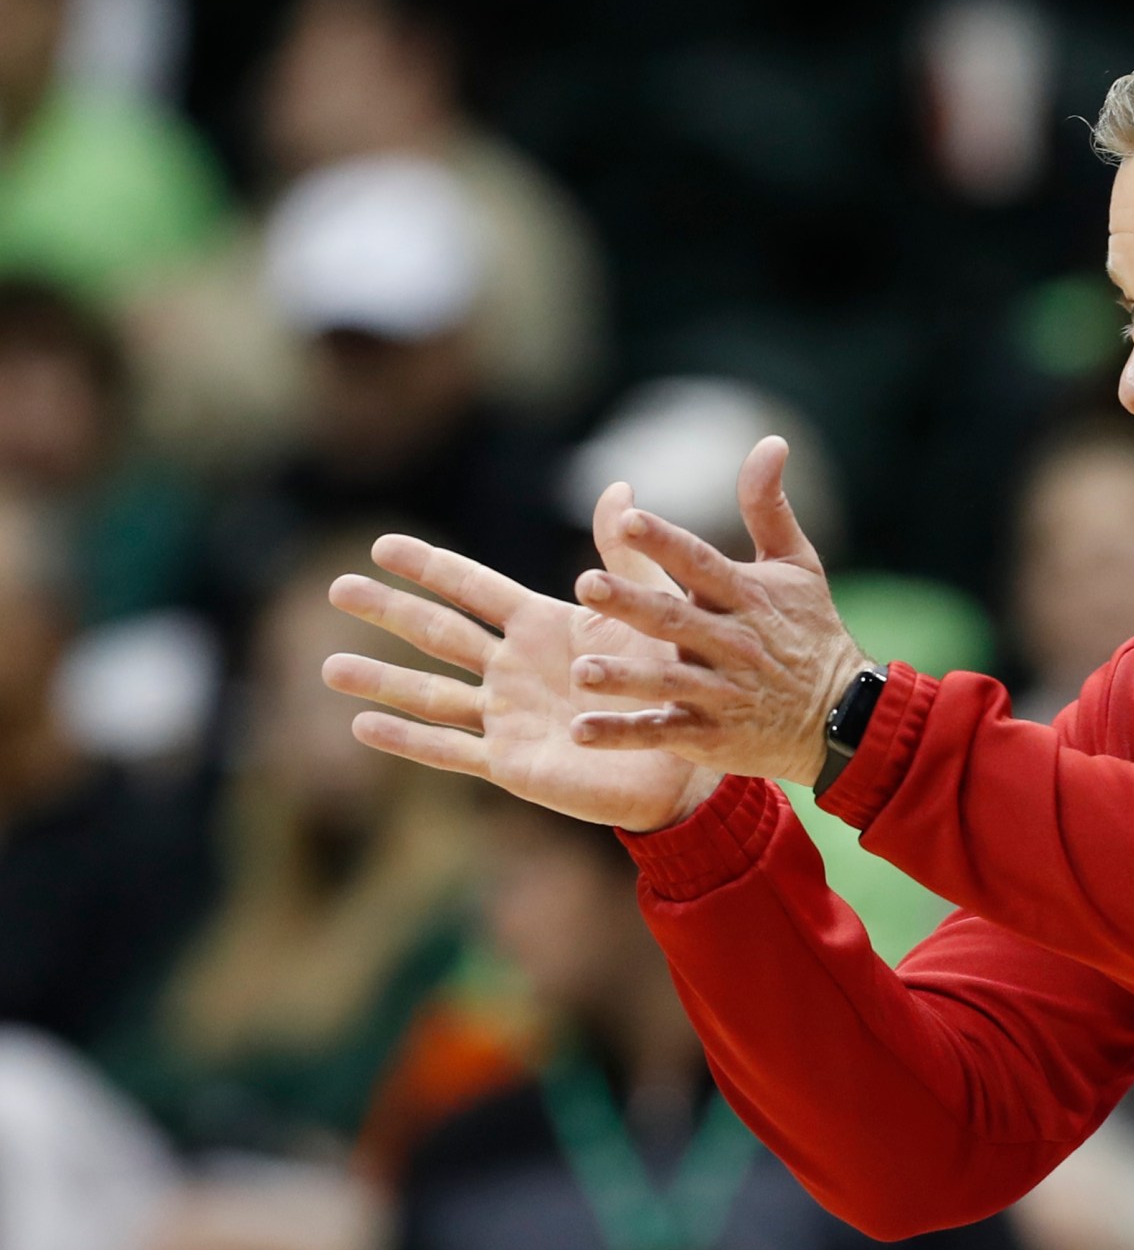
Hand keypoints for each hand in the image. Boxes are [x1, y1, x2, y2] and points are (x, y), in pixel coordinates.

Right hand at [321, 484, 722, 832]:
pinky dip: (408, 740)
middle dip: (388, 611)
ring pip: (430, 693)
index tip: (382, 546)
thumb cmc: (675, 683)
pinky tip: (363, 727)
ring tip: (328, 668)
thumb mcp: (649, 614)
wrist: (689, 758)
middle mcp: (514, 668)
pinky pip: (451, 749)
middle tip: (336, 588)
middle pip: (437, 632)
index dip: (431, 568)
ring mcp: (507, 715)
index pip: (475, 588)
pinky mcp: (512, 762)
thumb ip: (624, 559)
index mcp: (543, 626)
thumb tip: (619, 488)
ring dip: (380, 680)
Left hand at [563, 436, 872, 787]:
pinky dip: (624, 733)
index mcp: (746, 597)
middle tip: (586, 586)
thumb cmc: (811, 631)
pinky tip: (582, 731)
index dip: (666, 543)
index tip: (628, 520)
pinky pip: (663, 733)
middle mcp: (733, 643)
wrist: (843, 718)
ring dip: (625, 678)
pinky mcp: (712, 735)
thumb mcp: (800, 565)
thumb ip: (770, 506)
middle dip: (632, 604)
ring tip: (582, 670)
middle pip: (676, 621)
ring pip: (669, 683)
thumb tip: (771, 442)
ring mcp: (723, 692)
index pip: (701, 563)